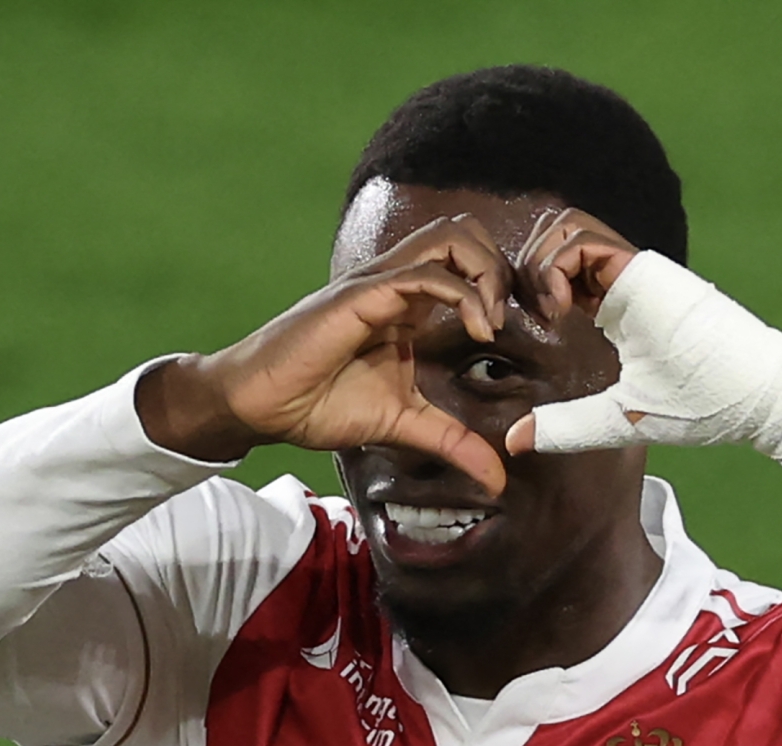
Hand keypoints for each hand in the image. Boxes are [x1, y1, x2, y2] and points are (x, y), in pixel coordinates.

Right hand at [138, 215, 513, 492]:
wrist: (261, 406)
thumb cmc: (319, 404)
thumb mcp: (404, 425)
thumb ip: (453, 443)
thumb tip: (497, 478)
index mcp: (409, 303)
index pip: (468, 261)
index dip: (503, 286)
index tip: (520, 332)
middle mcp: (396, 282)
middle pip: (465, 232)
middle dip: (501, 267)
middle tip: (508, 320)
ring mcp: (378, 284)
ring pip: (449, 237)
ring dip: (486, 272)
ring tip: (490, 323)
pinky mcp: (360, 296)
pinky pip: (421, 274)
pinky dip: (461, 294)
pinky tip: (475, 332)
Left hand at [502, 217, 781, 460]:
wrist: (752, 393)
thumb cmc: (698, 406)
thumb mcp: (615, 420)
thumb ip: (567, 425)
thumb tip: (515, 441)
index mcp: (614, 311)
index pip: (559, 279)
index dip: (531, 295)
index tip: (523, 331)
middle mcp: (618, 284)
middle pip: (554, 246)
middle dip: (524, 272)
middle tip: (520, 312)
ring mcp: (630, 272)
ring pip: (563, 234)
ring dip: (539, 266)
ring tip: (547, 310)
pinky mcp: (641, 267)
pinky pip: (581, 242)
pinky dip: (557, 267)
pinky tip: (561, 307)